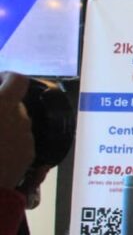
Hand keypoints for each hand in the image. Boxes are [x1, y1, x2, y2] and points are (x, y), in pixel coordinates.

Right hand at [0, 71, 33, 188]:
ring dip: (5, 126)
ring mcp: (27, 138)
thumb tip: (1, 102)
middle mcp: (20, 118)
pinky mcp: (28, 156)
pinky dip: (10, 143)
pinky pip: (20, 142)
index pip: (17, 80)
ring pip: (18, 124)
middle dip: (1, 107)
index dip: (7, 78)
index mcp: (2, 106)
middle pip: (15, 105)